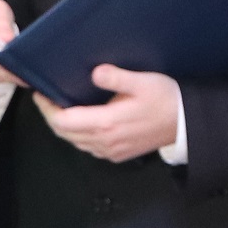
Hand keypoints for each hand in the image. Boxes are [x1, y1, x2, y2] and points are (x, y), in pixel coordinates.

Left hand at [35, 64, 181, 163]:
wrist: (186, 123)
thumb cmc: (166, 99)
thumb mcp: (143, 81)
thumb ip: (117, 77)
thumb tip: (95, 72)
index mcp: (107, 123)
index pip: (63, 121)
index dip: (47, 108)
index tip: (41, 93)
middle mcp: (105, 141)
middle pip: (64, 133)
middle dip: (51, 116)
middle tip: (47, 98)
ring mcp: (111, 151)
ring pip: (75, 142)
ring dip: (64, 127)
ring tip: (60, 108)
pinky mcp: (118, 155)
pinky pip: (88, 147)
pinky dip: (78, 135)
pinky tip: (81, 122)